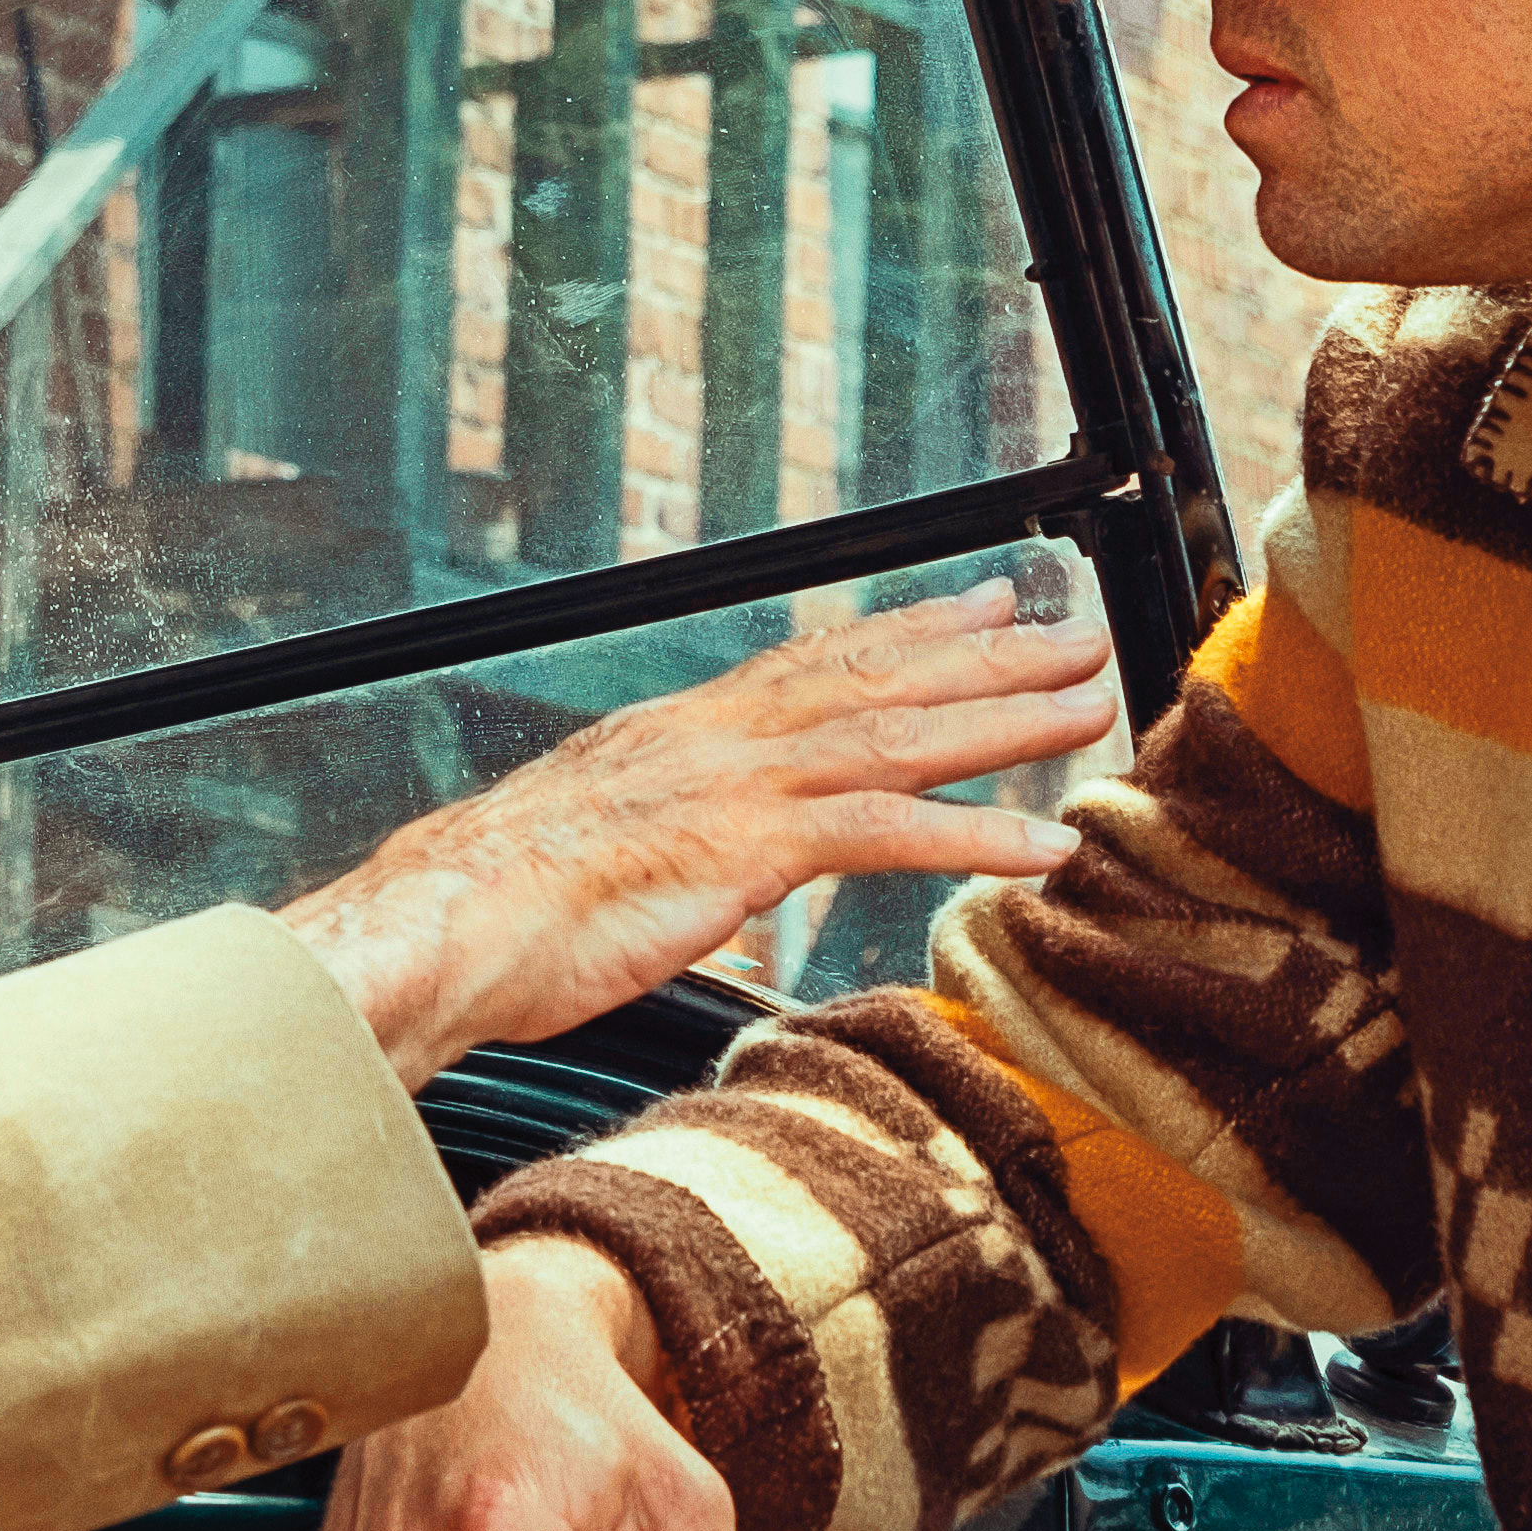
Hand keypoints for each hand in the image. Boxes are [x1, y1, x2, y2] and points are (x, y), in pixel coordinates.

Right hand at [275, 581, 1112, 1083]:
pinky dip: (974, 835)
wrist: (438, 927)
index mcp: (683, 733)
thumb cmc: (493, 909)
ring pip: (899, 736)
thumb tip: (694, 867)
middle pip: (878, 680)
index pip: (818, 663)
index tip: (986, 602)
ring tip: (1093, 704)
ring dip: (1007, 721)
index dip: (910, 629)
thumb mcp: (593, 852)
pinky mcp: (743, 850)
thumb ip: (660, 843)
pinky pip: (883, 833)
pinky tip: (1043, 844)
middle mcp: (717, 739)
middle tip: (1081, 629)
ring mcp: (734, 788)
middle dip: (990, 655)